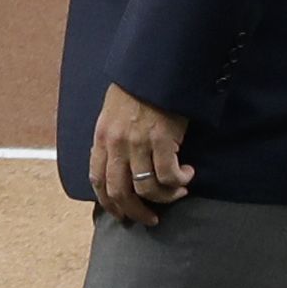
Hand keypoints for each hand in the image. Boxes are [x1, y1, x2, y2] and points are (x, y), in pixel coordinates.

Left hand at [89, 85, 194, 228]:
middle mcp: (116, 143)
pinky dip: (179, 181)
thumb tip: (118, 165)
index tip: (122, 214)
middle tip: (150, 219)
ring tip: (178, 192)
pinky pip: (169, 175)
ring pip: (147, 188)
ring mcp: (138, 142)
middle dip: (135, 211)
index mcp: (102, 137)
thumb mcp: (114, 113)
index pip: (98, 180)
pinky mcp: (162, 139)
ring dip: (164, 198)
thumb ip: (113, 139)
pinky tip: (188, 174)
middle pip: (120, 192)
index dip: (109, 203)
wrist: (157, 68)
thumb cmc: (138, 88)